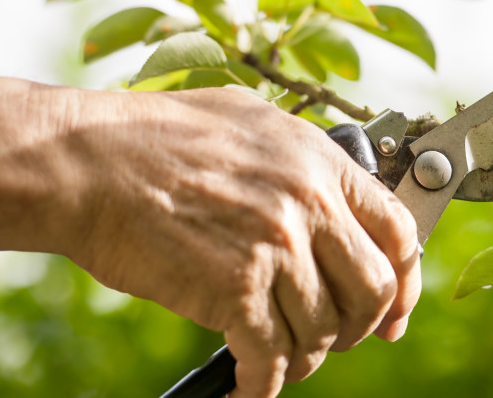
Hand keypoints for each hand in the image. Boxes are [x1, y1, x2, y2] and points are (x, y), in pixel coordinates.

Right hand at [64, 87, 421, 396]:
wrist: (87, 161)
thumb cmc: (156, 136)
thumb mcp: (249, 121)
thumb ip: (300, 160)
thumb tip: (332, 198)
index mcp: (319, 161)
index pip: (398, 232)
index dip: (404, 281)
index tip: (394, 311)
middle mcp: (308, 203)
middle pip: (373, 290)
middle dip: (360, 327)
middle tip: (338, 338)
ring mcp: (274, 246)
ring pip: (322, 331)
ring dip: (305, 355)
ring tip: (280, 356)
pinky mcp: (233, 289)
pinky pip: (270, 358)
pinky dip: (263, 385)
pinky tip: (250, 387)